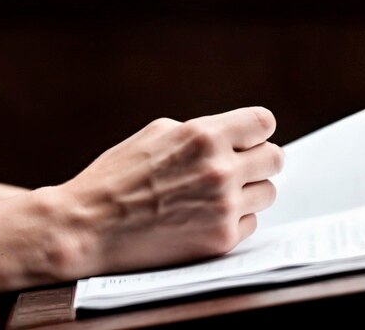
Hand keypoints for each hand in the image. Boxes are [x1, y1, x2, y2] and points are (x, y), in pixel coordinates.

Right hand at [46, 106, 282, 279]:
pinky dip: (234, 220)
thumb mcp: (157, 134)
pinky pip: (251, 223)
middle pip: (274, 158)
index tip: (247, 139)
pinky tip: (205, 218)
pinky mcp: (220, 240)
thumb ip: (201, 132)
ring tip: (216, 195)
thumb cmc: (117, 177)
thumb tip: (234, 136)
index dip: (254, 131)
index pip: (263, 123)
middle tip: (240, 168)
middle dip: (258, 161)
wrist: (89, 226)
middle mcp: (220, 170)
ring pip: (267, 193)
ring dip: (248, 192)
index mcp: (204, 135)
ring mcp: (223, 207)